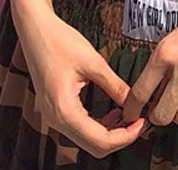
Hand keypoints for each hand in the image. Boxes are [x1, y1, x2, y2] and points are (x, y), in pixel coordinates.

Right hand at [16, 8, 147, 157]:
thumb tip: (135, 102)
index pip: (100, 140)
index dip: (125, 136)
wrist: (35, 29)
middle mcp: (55, 119)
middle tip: (138, 123)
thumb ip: (115, 86)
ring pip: (86, 140)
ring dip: (109, 133)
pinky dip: (97, 125)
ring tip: (128, 117)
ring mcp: (53, 116)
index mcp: (64, 110)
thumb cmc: (59, 40)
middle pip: (93, 147)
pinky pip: (79, 128)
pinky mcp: (54, 109)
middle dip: (119, 138)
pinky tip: (111, 113)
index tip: (142, 124)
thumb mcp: (93, 62)